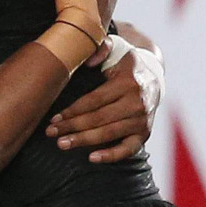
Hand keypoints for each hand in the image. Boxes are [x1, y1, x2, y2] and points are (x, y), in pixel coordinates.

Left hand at [45, 21, 163, 162]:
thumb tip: (88, 62)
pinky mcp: (145, 133)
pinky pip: (128, 149)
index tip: (54, 118)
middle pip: (98, 119)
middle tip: (51, 133)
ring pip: (109, 134)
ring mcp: (142, 120)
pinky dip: (111, 155)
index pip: (94, 100)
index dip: (73, 110)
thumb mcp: (116, 48)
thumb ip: (101, 48)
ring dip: (83, 141)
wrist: (154, 77)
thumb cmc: (126, 64)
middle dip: (72, 127)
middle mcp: (136, 103)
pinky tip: (92, 158)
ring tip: (62, 144)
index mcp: (127, 82)